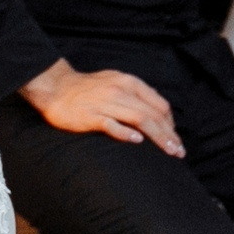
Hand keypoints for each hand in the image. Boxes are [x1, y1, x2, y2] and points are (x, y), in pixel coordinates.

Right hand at [20, 60, 182, 155]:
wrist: (55, 87)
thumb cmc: (87, 89)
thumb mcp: (115, 82)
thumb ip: (135, 94)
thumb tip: (157, 112)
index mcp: (128, 82)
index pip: (159, 104)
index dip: (171, 124)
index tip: (175, 139)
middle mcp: (120, 91)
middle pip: (153, 114)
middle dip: (169, 134)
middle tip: (178, 152)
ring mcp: (105, 103)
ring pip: (139, 119)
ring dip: (157, 137)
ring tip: (168, 151)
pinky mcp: (90, 115)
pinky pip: (111, 124)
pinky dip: (126, 133)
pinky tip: (137, 141)